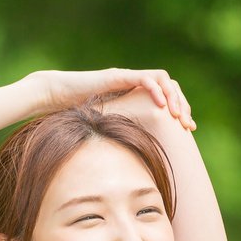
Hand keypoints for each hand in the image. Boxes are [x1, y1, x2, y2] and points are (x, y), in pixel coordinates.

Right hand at [30, 68, 194, 129]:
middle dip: (182, 104)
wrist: (53, 96)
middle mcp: (134, 83)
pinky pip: (144, 78)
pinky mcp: (117, 77)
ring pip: (162, 79)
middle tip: (188, 125)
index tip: (188, 129)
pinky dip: (155, 90)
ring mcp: (126, 78)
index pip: (166, 97)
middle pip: (170, 86)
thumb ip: (118, 136)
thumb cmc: (73, 114)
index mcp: (134, 95)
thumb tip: (128, 163)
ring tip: (177, 115)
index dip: (180, 110)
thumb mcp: (103, 129)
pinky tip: (161, 105)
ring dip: (173, 96)